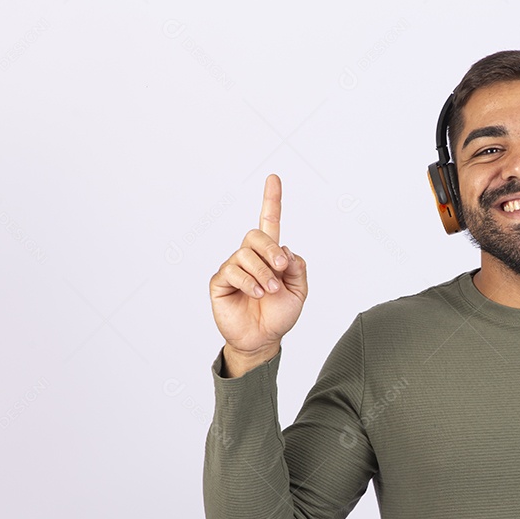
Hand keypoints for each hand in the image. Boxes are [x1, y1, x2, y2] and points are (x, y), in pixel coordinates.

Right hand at [209, 174, 307, 356]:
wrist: (263, 339)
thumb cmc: (279, 315)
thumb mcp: (299, 291)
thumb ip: (297, 268)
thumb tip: (285, 250)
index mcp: (270, 255)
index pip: (270, 222)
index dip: (272, 200)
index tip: (273, 178)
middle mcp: (250, 257)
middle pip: (256, 235)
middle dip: (270, 249)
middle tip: (280, 270)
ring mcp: (233, 268)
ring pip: (245, 254)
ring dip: (262, 272)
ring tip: (268, 290)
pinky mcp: (220, 282)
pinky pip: (232, 271)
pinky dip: (247, 281)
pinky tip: (255, 294)